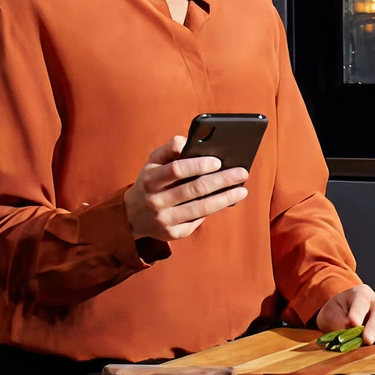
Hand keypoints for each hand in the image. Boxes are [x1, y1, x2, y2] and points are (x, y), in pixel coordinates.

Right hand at [124, 135, 247, 240]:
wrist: (132, 216)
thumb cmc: (150, 183)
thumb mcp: (153, 163)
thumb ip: (169, 149)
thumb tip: (187, 141)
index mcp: (150, 179)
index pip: (176, 170)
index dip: (198, 165)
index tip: (218, 161)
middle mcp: (156, 201)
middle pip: (194, 190)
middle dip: (221, 180)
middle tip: (242, 173)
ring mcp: (164, 220)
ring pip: (200, 208)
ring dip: (224, 198)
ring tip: (241, 190)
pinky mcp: (173, 234)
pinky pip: (198, 220)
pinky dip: (214, 209)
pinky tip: (226, 201)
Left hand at [317, 285, 374, 344]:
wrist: (339, 320)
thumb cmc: (336, 315)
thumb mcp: (331, 317)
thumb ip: (341, 324)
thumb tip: (350, 334)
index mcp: (360, 293)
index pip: (361, 299)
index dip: (358, 311)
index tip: (353, 322)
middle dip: (374, 326)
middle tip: (367, 339)